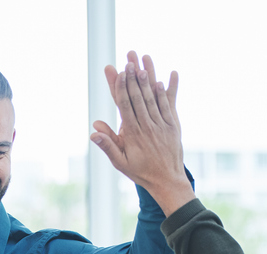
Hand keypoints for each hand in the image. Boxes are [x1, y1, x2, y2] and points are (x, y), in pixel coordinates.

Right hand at [91, 52, 194, 215]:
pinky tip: (165, 77)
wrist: (167, 181)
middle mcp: (147, 126)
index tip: (119, 71)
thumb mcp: (120, 163)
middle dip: (134, 77)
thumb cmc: (141, 172)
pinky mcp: (173, 126)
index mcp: (133, 134)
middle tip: (130, 59)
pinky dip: (167, 91)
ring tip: (145, 61)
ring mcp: (161, 125)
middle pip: (139, 96)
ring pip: (154, 97)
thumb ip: (108, 146)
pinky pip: (169, 105)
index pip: (125, 105)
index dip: (122, 86)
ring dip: (149, 78)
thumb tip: (94, 132)